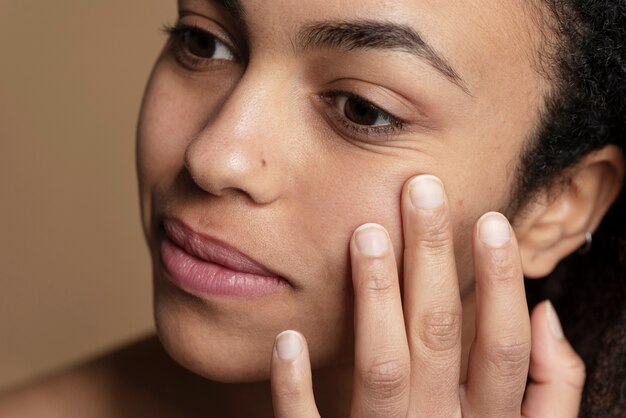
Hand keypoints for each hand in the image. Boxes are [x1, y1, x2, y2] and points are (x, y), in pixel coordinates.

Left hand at [269, 175, 584, 416]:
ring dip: (373, 300)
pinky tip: (287, 339)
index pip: (501, 348)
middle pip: (438, 337)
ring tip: (364, 235)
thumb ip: (549, 389)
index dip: (500, 282)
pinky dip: (296, 388)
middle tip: (418, 192)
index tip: (487, 220)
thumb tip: (547, 315)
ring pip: (381, 370)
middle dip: (431, 260)